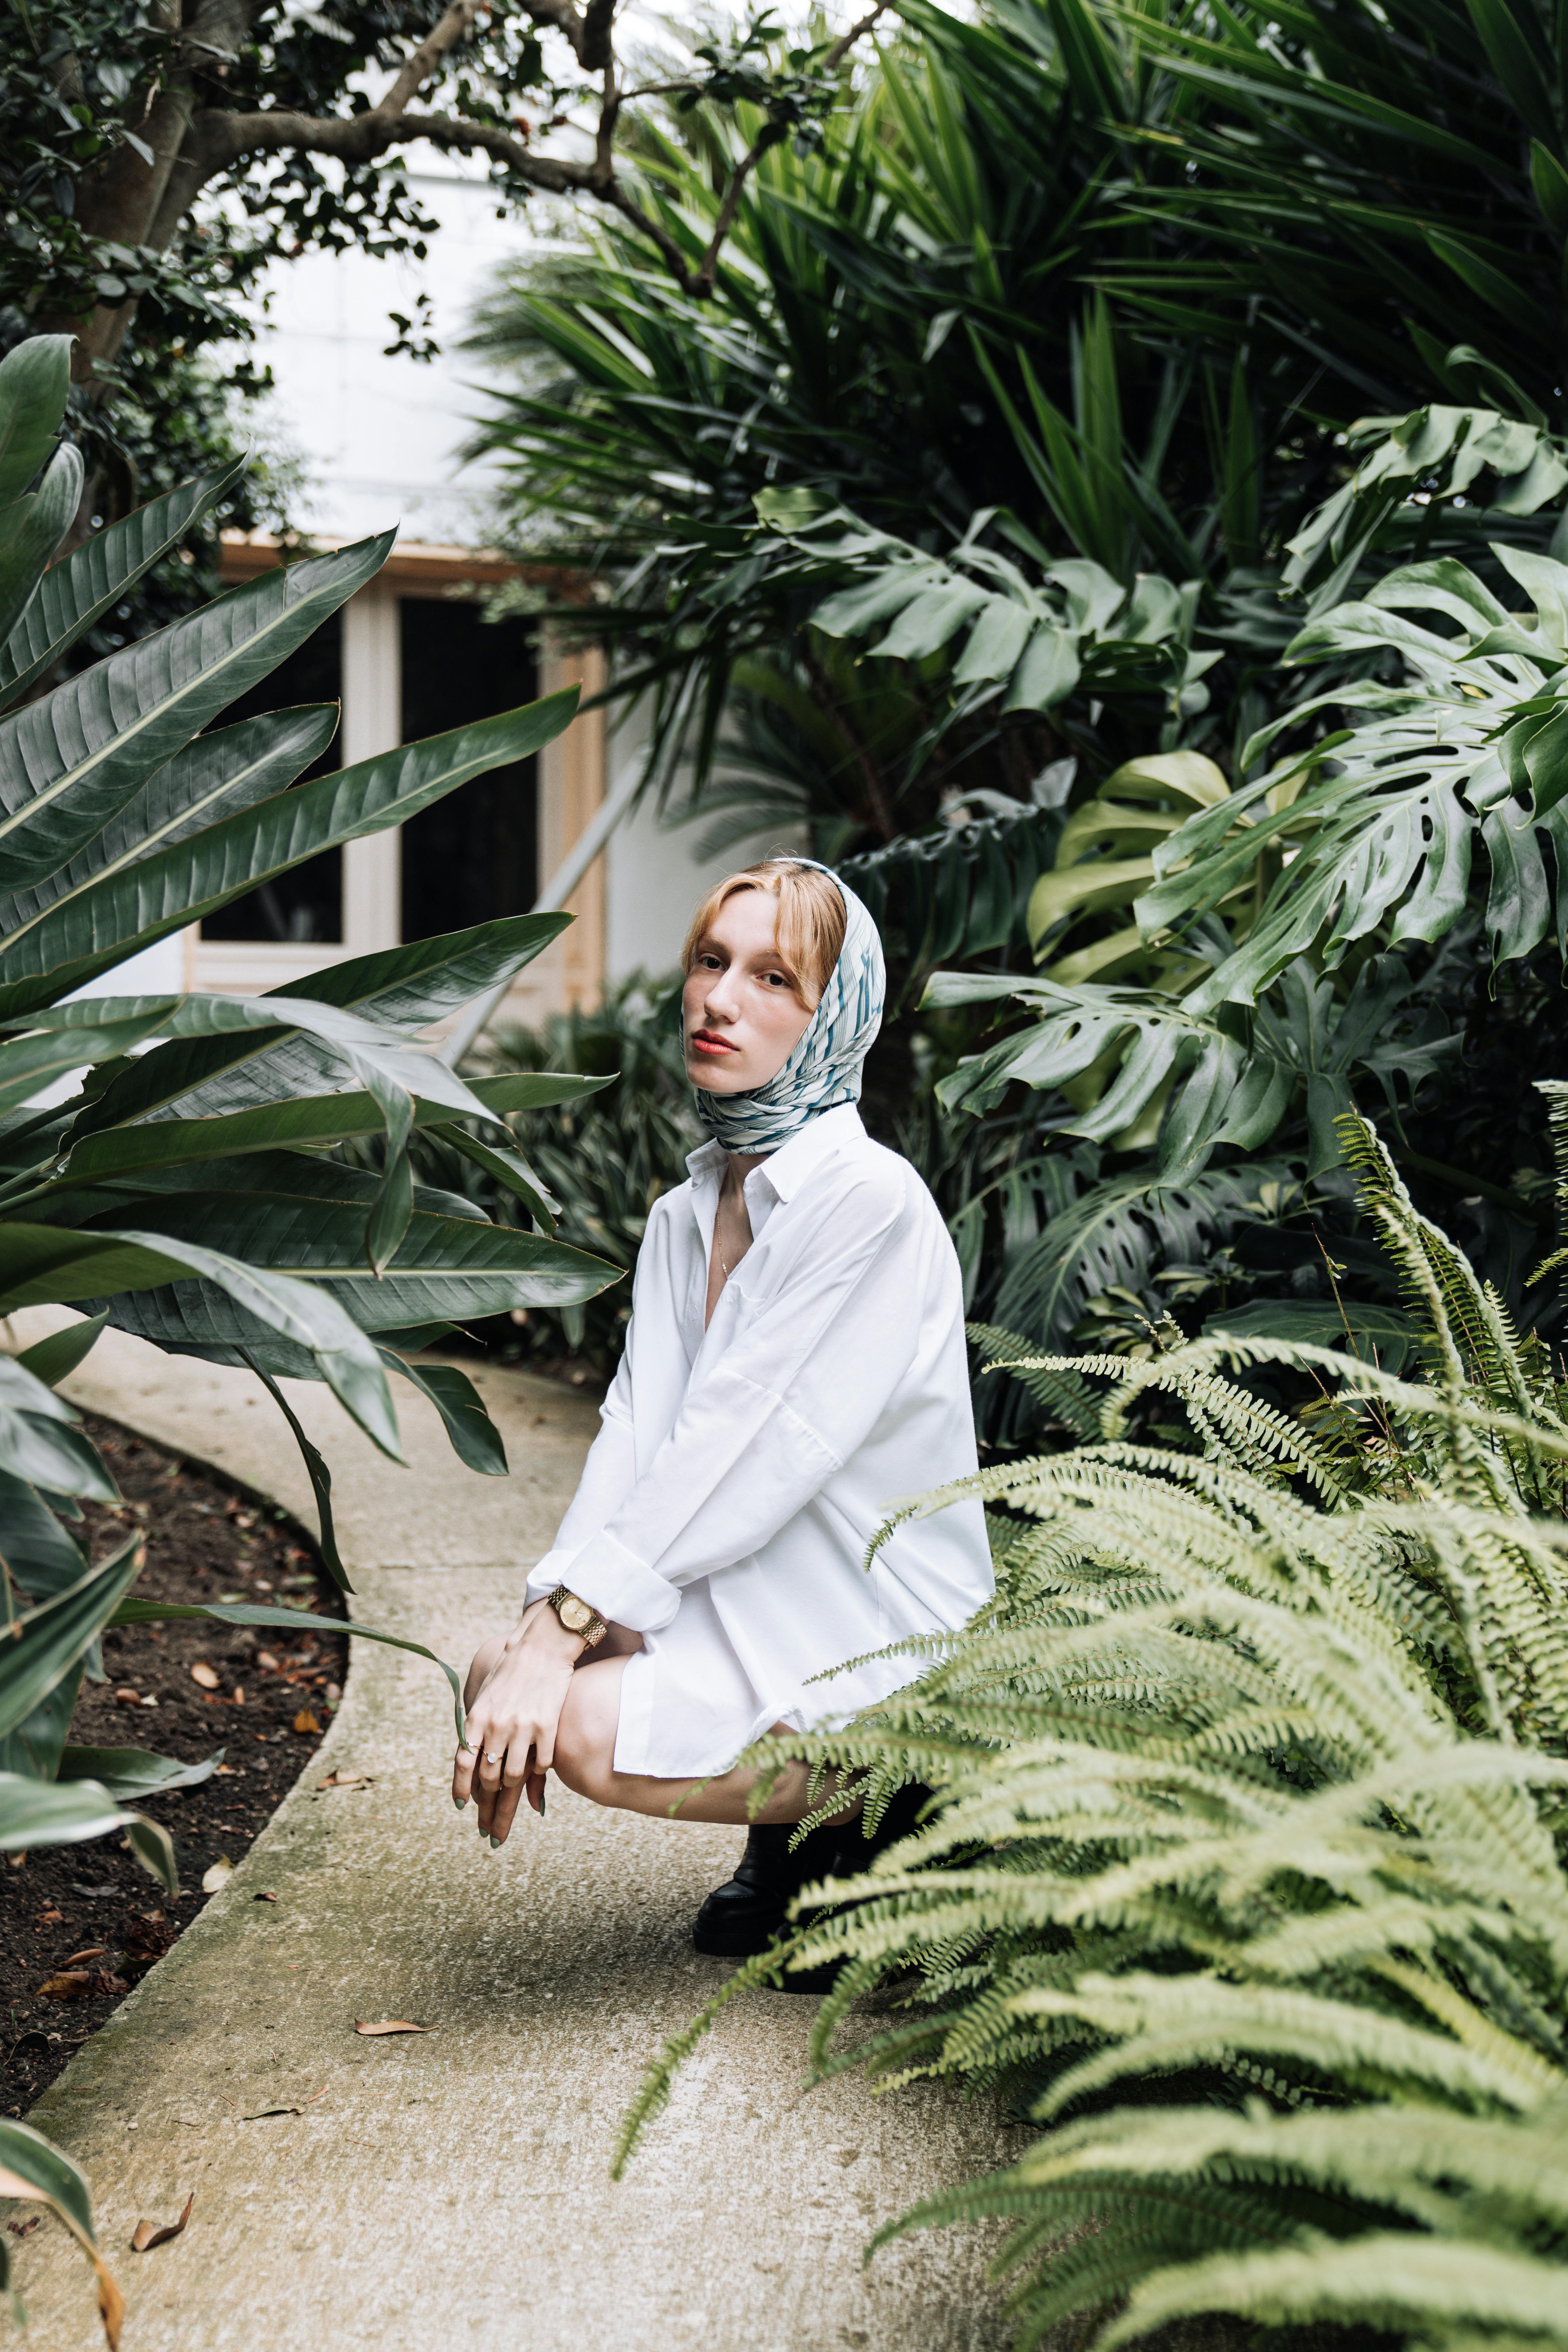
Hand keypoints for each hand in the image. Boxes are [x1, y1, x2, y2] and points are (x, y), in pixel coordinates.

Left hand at [453, 1599, 583, 1845]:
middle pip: (488, 1777)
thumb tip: (477, 1759)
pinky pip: (541, 1764)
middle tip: (489, 1830)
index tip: (462, 1807)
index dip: (461, 1788)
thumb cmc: (511, 1673)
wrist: (541, 1648)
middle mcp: (496, 1725)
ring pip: (514, 1776)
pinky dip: (537, 1777)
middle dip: (488, 1807)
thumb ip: (479, 1730)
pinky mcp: (546, 1726)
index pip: (463, 1762)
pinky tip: (534, 1783)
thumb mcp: (486, 1698)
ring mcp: (522, 1727)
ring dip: (510, 1794)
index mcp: (477, 1717)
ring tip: (508, 1807)